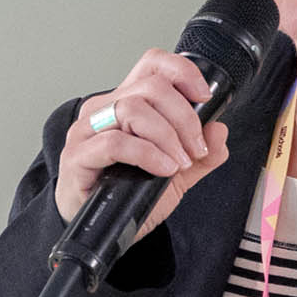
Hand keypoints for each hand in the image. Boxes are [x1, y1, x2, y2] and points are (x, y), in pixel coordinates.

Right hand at [55, 48, 233, 231]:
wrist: (99, 231)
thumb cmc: (126, 195)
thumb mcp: (175, 174)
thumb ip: (202, 155)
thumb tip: (219, 131)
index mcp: (126, 102)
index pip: (152, 64)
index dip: (182, 71)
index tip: (204, 96)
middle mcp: (103, 109)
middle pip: (150, 86)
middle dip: (184, 117)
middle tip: (195, 147)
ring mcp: (86, 131)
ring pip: (131, 108)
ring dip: (167, 136)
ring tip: (179, 163)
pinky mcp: (77, 157)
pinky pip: (114, 143)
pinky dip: (147, 155)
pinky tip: (162, 169)